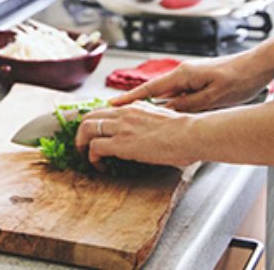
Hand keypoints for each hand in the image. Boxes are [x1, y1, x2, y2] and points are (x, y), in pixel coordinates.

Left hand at [75, 103, 195, 169]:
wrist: (191, 134)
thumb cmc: (184, 130)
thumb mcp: (161, 116)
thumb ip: (148, 117)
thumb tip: (145, 127)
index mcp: (134, 106)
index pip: (104, 110)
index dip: (96, 123)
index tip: (95, 135)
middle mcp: (124, 112)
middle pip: (89, 116)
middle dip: (82, 132)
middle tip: (84, 146)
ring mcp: (121, 127)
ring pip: (86, 128)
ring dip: (81, 144)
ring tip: (86, 157)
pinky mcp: (121, 144)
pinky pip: (95, 148)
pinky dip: (92, 158)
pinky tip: (101, 167)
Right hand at [110, 56, 266, 112]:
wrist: (257, 67)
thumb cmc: (239, 79)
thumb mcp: (212, 97)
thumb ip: (188, 105)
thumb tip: (166, 112)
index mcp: (183, 75)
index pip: (150, 89)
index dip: (130, 98)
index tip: (113, 104)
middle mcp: (183, 74)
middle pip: (155, 92)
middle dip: (137, 104)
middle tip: (120, 117)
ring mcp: (191, 78)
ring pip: (167, 96)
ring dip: (156, 107)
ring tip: (140, 122)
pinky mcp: (199, 83)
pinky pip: (179, 96)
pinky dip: (171, 106)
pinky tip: (169, 117)